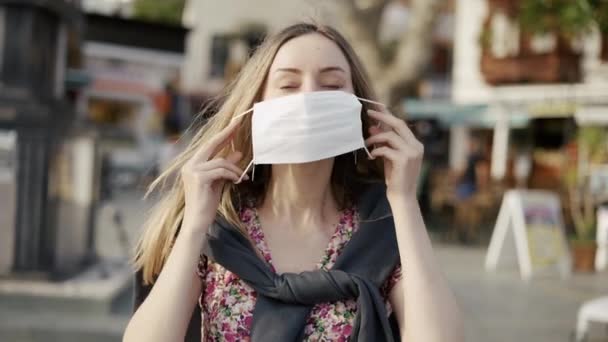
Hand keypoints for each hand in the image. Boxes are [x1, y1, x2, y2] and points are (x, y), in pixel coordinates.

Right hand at [180, 117, 247, 234]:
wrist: (197, 222)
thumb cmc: (207, 203)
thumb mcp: (219, 181)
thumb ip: (226, 167)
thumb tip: (238, 152)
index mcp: (192, 164)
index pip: (209, 145)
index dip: (222, 134)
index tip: (234, 123)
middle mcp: (190, 165)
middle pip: (211, 144)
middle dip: (227, 134)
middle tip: (239, 124)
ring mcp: (192, 171)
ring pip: (221, 161)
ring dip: (235, 169)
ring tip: (243, 177)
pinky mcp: (199, 178)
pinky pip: (221, 171)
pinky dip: (232, 175)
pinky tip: (238, 181)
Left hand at [365, 108, 423, 200]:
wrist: (403, 198)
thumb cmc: (396, 178)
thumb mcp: (389, 157)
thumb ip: (384, 143)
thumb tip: (373, 127)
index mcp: (415, 145)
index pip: (401, 125)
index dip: (388, 115)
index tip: (376, 107)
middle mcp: (416, 146)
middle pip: (398, 124)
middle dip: (382, 116)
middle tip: (368, 112)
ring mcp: (412, 153)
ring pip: (390, 136)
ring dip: (375, 138)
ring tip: (366, 143)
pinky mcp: (404, 160)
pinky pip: (386, 149)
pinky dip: (376, 150)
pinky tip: (371, 155)